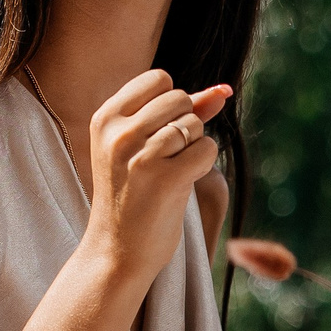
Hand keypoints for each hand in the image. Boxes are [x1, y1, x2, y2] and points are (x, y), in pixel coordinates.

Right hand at [81, 70, 230, 285]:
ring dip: (194, 148)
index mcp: (105, 118)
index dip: (171, 104)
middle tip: (163, 160)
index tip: (156, 135)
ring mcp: (141, 156)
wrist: (116, 251)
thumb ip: (181, 113)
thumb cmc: (132, 195)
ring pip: (195, 124)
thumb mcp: (143, 146)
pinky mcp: (165, 179)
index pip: (159, 78)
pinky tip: (183, 183)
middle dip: (185, 125)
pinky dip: (204, 165)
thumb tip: (224, 89)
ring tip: (169, 174)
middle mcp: (119, 133)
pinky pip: (207, 149)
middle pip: (180, 99)